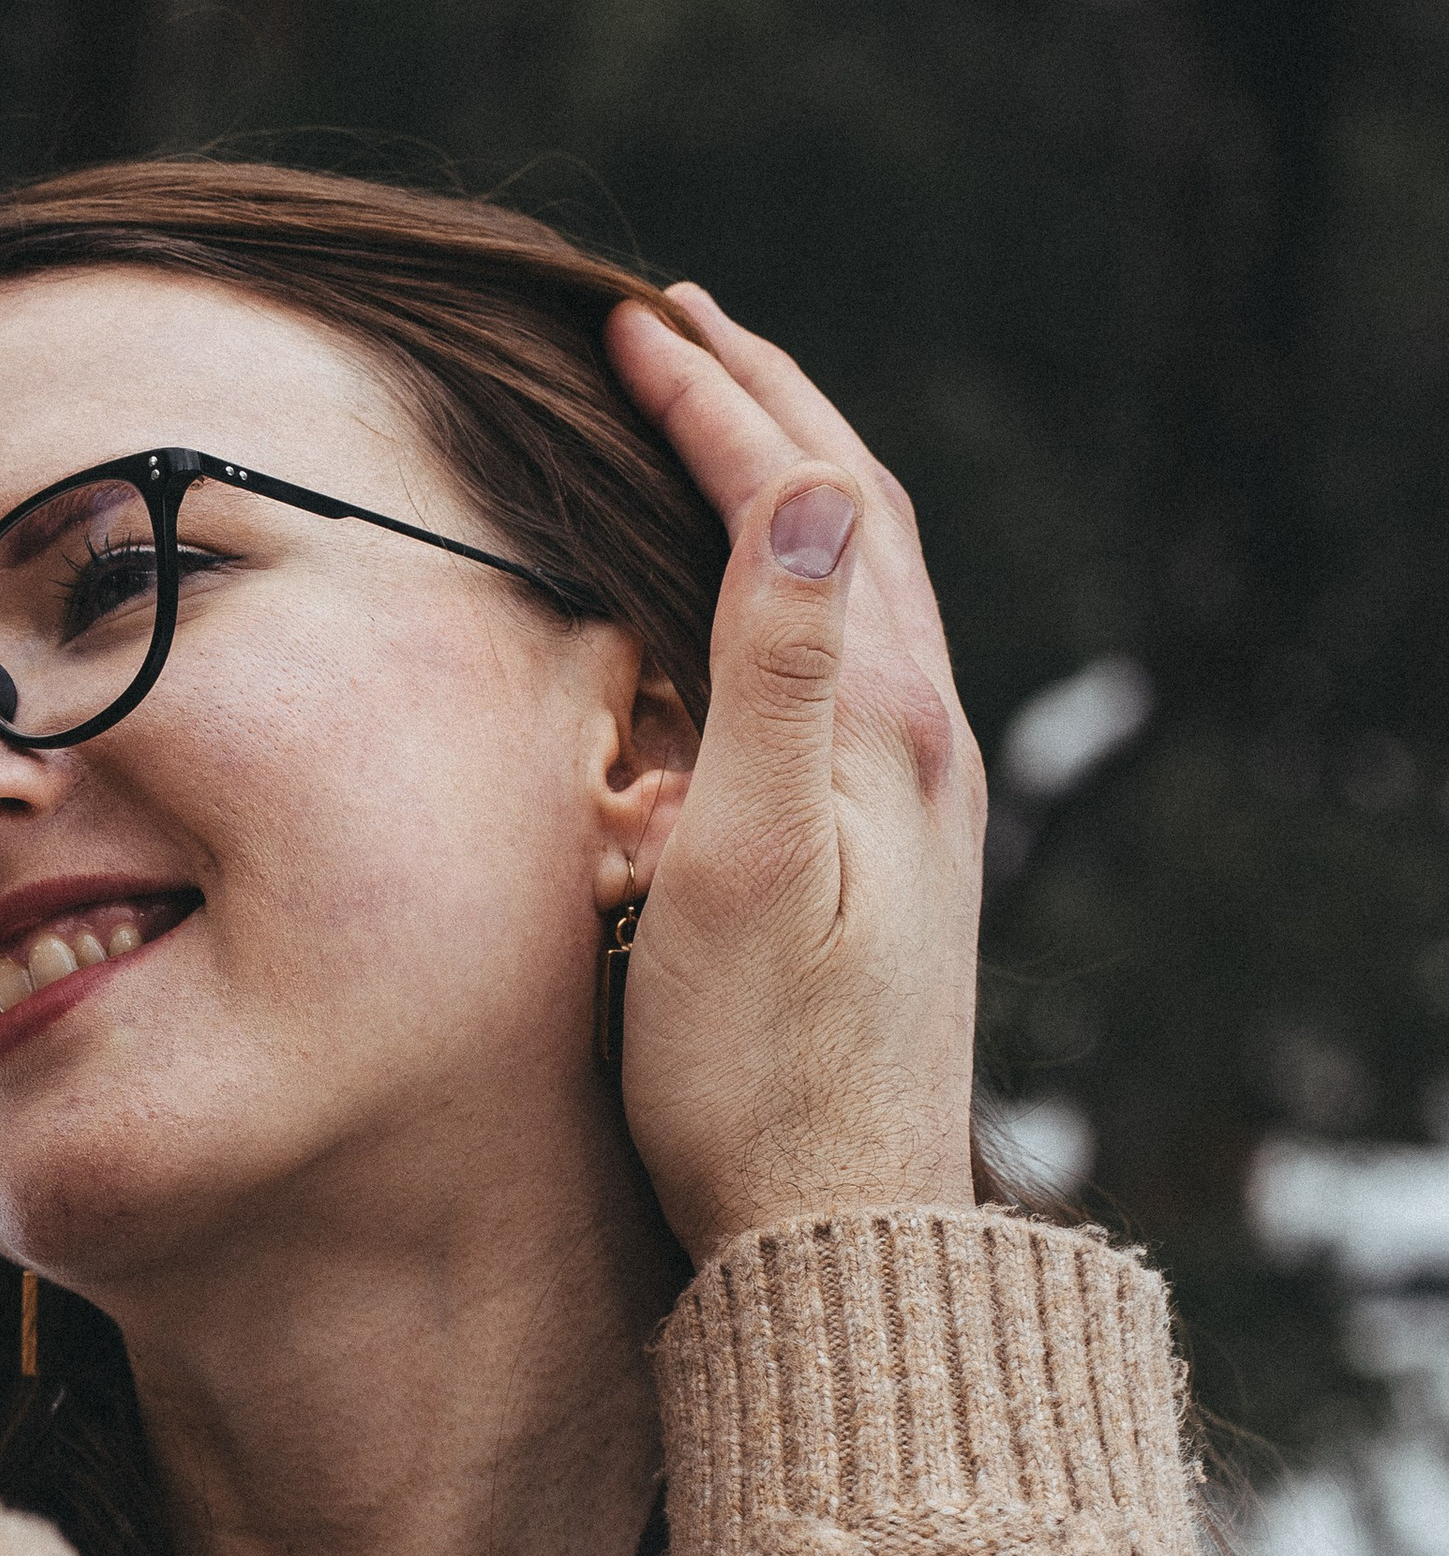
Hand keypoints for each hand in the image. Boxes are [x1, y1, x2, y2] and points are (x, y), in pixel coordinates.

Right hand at [604, 286, 985, 1263]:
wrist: (837, 1233)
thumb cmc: (759, 1075)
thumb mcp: (749, 867)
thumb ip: (785, 674)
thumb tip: (816, 491)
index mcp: (889, 724)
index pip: (799, 505)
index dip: (713, 406)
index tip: (628, 327)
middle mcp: (926, 741)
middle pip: (854, 517)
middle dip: (765, 404)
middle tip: (677, 323)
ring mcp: (921, 798)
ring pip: (865, 582)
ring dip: (791, 477)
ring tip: (725, 418)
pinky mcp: (899, 852)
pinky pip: (857, 653)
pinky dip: (802, 574)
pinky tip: (767, 604)